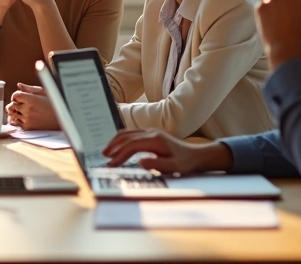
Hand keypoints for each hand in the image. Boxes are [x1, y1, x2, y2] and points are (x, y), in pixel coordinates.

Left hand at [5, 83, 58, 129]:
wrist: (62, 120)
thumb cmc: (55, 105)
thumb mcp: (44, 92)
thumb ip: (29, 89)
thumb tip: (19, 86)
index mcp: (32, 100)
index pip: (15, 96)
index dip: (16, 95)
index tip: (21, 97)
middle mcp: (28, 110)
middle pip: (11, 105)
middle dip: (15, 104)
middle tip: (23, 104)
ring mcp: (27, 120)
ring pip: (12, 114)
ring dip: (16, 112)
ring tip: (25, 111)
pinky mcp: (28, 128)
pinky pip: (15, 123)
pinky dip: (17, 120)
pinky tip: (25, 117)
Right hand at [103, 129, 232, 174]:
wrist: (196, 155)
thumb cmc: (185, 163)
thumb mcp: (174, 167)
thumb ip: (157, 165)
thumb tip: (140, 162)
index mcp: (155, 141)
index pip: (131, 146)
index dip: (119, 155)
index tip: (111, 165)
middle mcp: (151, 133)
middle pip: (126, 137)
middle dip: (113, 147)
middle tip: (104, 158)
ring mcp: (150, 132)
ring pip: (127, 133)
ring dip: (115, 141)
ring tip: (107, 152)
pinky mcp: (150, 134)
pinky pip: (131, 133)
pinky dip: (122, 139)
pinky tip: (118, 147)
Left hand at [256, 0, 300, 68]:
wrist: (287, 47)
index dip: (299, 5)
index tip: (300, 16)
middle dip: (286, 5)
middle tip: (291, 21)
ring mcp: (268, 0)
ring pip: (273, 2)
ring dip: (276, 9)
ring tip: (283, 23)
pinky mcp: (259, 9)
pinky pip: (264, 8)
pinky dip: (268, 14)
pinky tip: (274, 24)